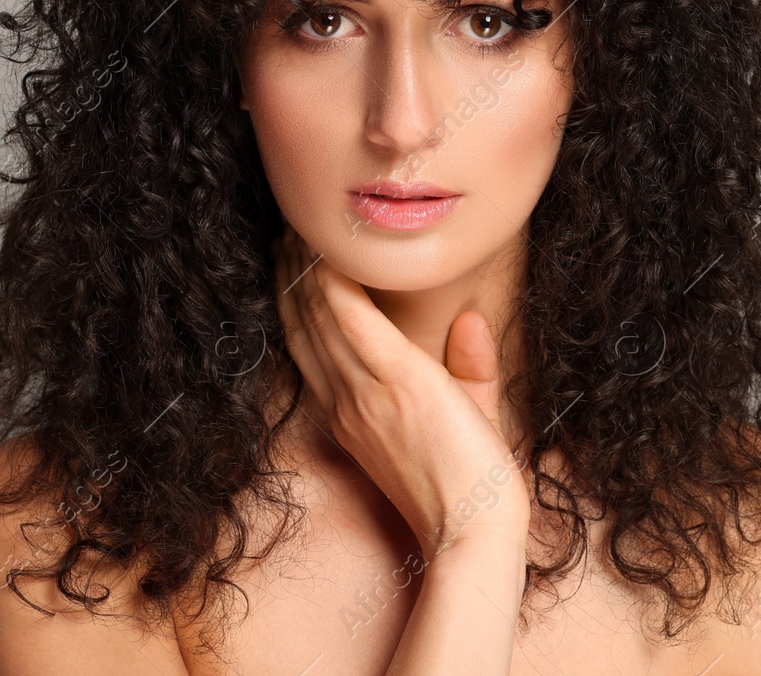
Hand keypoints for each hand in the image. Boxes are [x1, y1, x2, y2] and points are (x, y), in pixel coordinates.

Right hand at [272, 225, 532, 552]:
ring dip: (305, 269)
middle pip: (304, 326)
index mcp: (353, 416)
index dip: (298, 304)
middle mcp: (348, 402)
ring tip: (298, 230)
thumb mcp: (470, 417)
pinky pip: (351, 320)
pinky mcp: (397, 381)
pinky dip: (335, 283)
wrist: (474, 529)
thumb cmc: (472, 487)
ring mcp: (366, 392)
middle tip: (285, 233)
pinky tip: (325, 253)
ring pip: (319, 316)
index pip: (313, 349)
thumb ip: (469, 369)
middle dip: (291, 277)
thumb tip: (470, 321)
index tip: (295, 265)